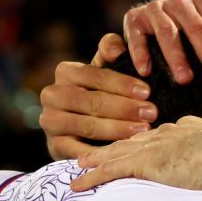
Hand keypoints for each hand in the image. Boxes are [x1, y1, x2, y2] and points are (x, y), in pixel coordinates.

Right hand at [40, 38, 156, 159]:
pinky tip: (124, 151)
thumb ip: (111, 52)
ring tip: (143, 131)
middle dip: (125, 108)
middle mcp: (52, 94)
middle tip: (152, 113)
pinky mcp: (54, 146)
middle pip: (92, 101)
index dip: (122, 83)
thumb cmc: (101, 94)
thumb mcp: (106, 72)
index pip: (95, 75)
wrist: (80, 130)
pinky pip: (81, 150)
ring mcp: (50, 121)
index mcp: (65, 71)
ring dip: (118, 129)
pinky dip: (103, 152)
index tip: (147, 92)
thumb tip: (116, 48)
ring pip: (87, 125)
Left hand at [71, 117, 201, 192]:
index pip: (157, 137)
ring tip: (79, 166)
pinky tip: (77, 183)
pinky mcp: (146, 162)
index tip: (132, 147)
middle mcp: (165, 134)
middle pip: (132, 142)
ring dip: (96, 161)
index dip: (141, 143)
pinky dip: (92, 176)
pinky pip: (111, 169)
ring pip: (116, 154)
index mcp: (185, 129)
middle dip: (113, 148)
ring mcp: (154, 147)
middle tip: (95, 154)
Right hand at [122, 0, 201, 83]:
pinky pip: (137, 36)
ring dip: (176, 57)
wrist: (154, 20)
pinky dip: (140, 53)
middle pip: (196, 28)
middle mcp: (180, 1)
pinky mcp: (134, 18)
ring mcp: (156, 8)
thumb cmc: (192, 31)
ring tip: (185, 79)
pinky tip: (146, 71)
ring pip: (167, 32)